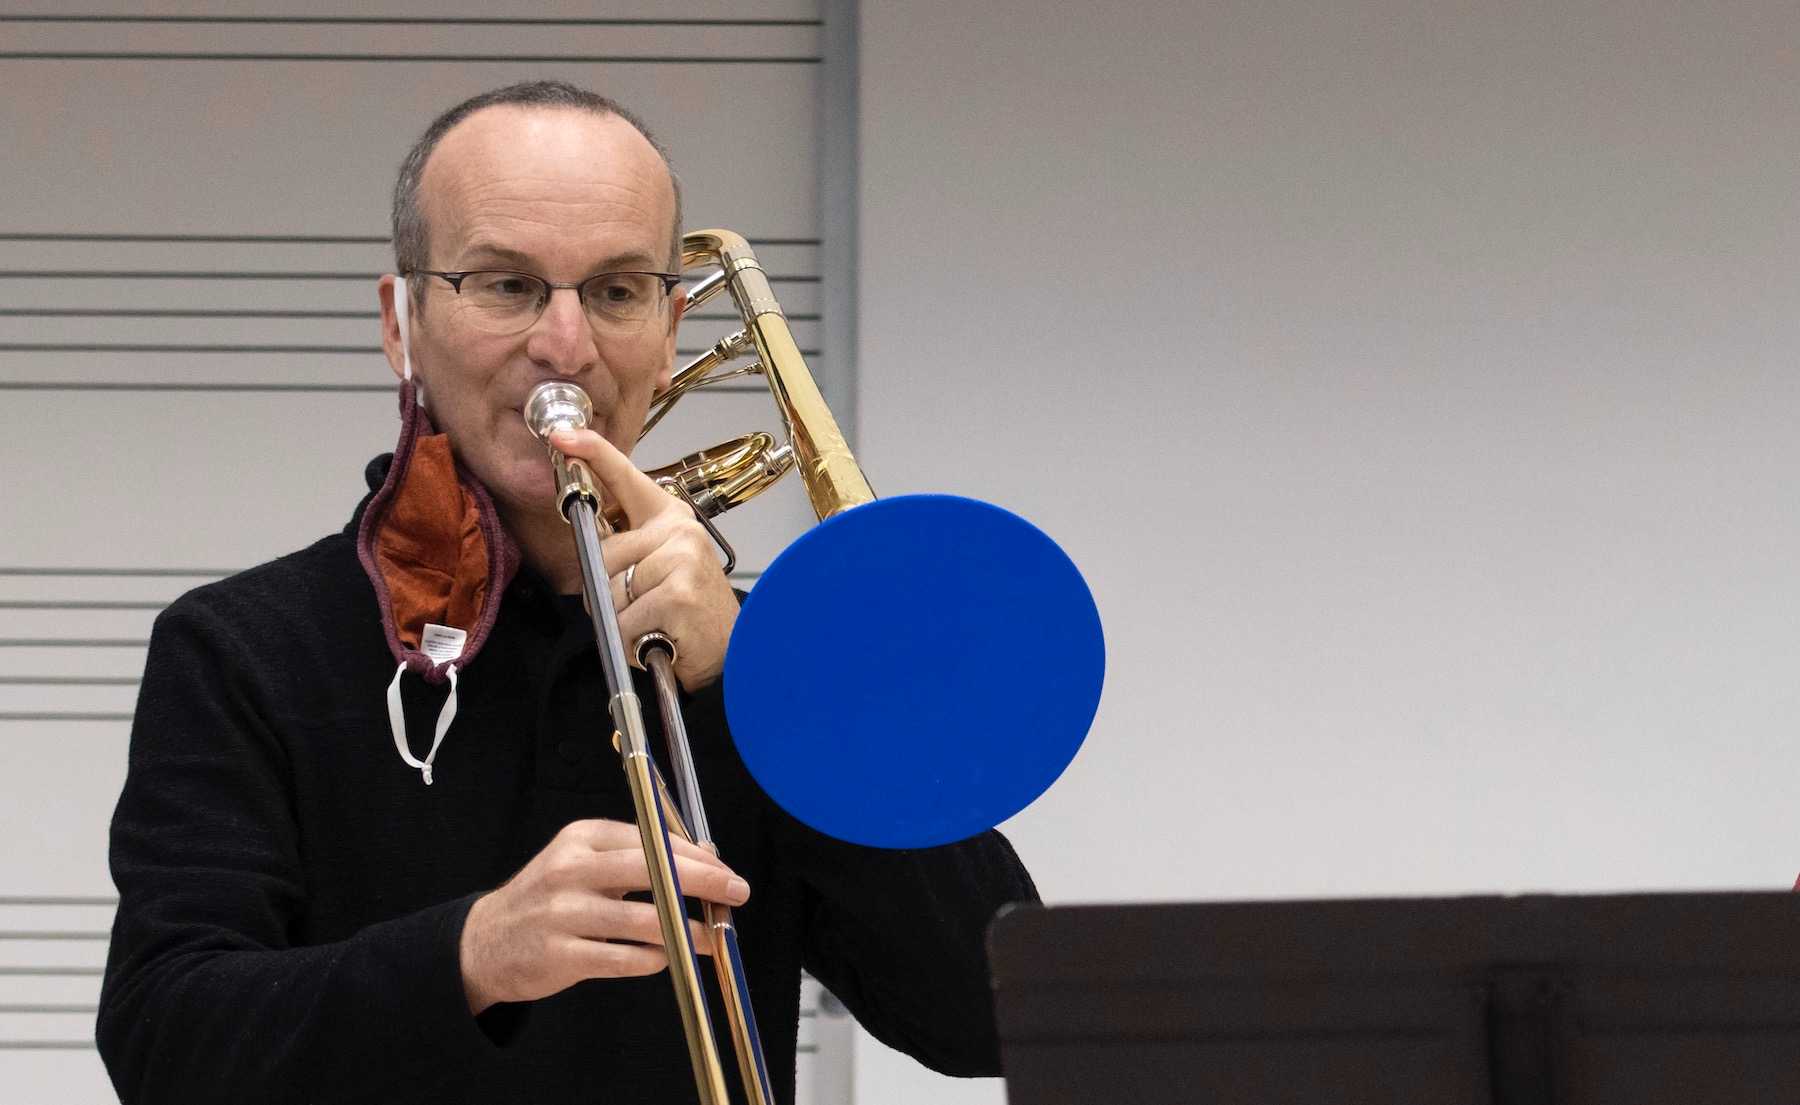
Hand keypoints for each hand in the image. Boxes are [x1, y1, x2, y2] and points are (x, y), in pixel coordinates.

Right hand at [459, 819, 750, 1014]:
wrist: (484, 943)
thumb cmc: (547, 899)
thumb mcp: (583, 862)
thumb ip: (637, 856)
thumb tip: (704, 856)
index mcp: (582, 839)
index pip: (652, 840)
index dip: (697, 856)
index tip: (726, 870)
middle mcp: (572, 870)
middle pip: (653, 870)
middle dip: (704, 882)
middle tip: (736, 894)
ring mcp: (564, 914)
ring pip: (645, 920)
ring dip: (688, 931)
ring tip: (712, 937)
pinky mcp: (561, 955)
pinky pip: (625, 959)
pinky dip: (654, 959)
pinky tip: (666, 957)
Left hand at [549, 427, 738, 690]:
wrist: (733, 650)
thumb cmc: (688, 611)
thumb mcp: (660, 567)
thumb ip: (627, 548)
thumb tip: (586, 545)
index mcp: (670, 517)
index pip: (626, 477)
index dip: (593, 453)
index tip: (563, 436)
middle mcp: (679, 529)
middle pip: (602, 554)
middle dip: (608, 591)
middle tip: (641, 608)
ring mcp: (681, 558)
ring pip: (610, 590)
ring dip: (622, 620)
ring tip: (653, 623)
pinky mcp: (678, 593)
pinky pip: (625, 620)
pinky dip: (633, 640)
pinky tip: (659, 639)